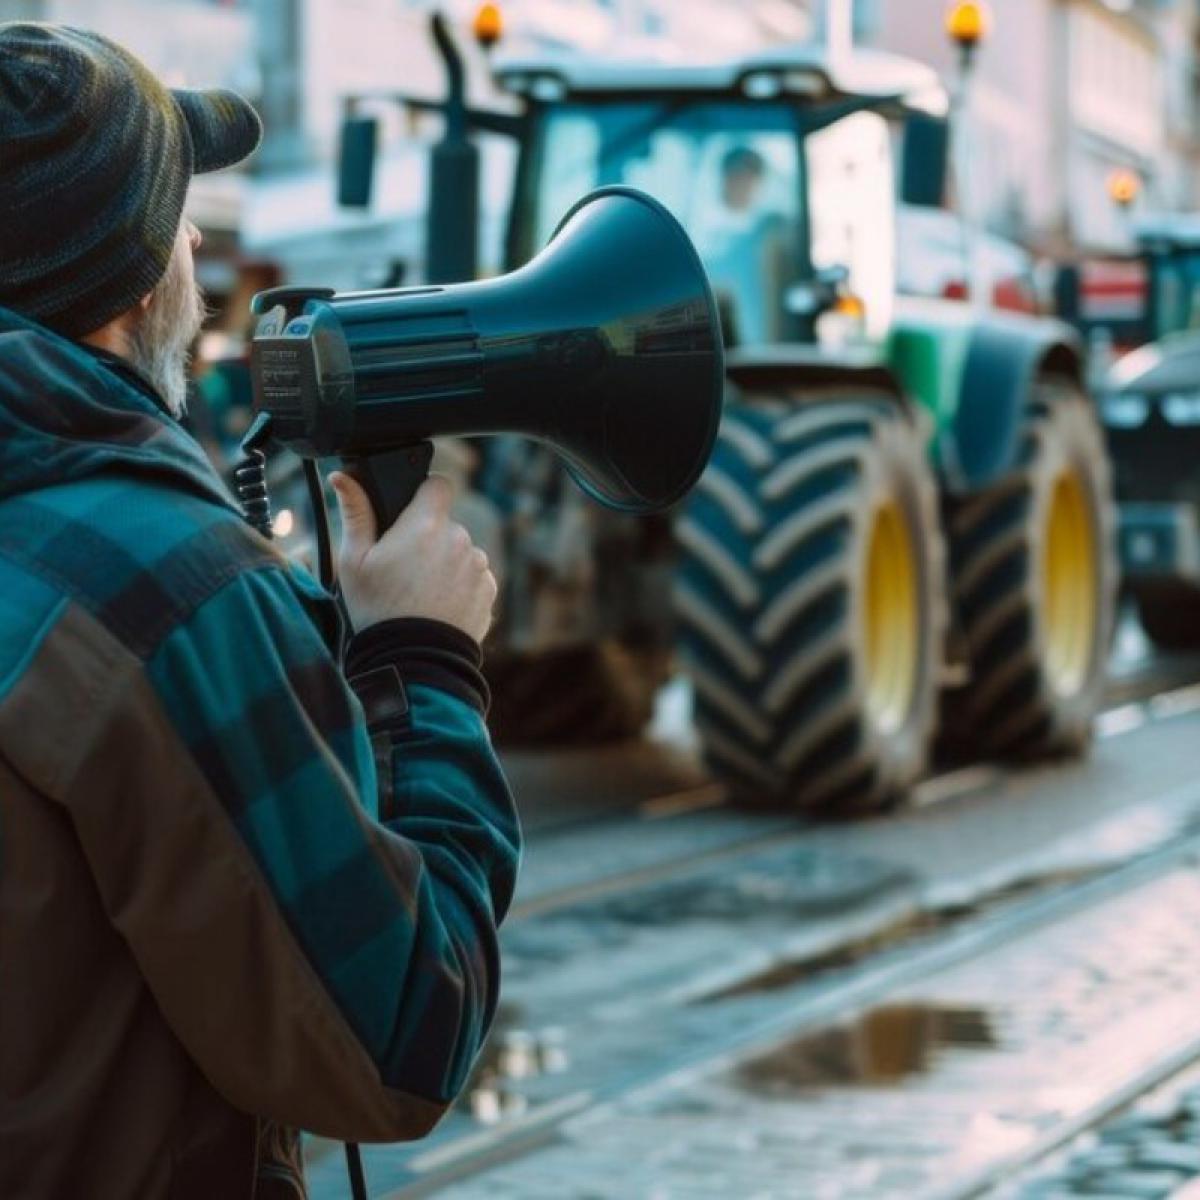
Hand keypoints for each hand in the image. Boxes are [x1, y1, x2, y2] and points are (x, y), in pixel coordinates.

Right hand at [329, 471, 496, 642]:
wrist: (412, 660)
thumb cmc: (377, 610)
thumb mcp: (353, 561)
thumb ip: (355, 513)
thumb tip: (342, 477)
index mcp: (426, 525)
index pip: (438, 485)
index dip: (424, 494)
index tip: (411, 511)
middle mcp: (459, 539)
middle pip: (445, 524)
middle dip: (428, 537)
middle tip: (404, 566)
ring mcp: (478, 566)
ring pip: (460, 551)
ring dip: (445, 562)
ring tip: (420, 591)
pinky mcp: (488, 590)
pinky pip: (473, 577)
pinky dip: (459, 586)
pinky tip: (437, 605)